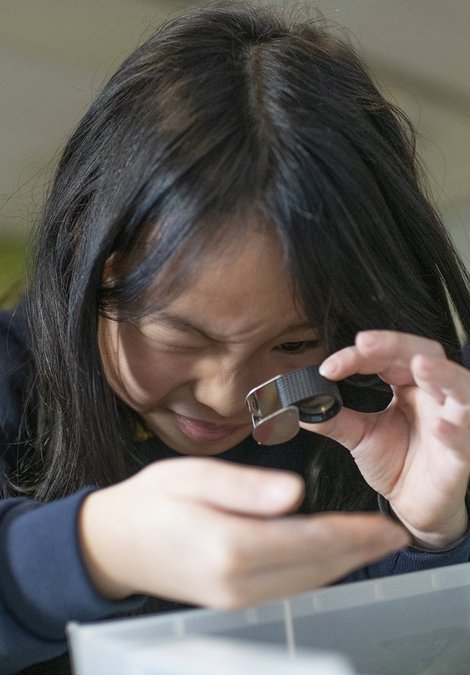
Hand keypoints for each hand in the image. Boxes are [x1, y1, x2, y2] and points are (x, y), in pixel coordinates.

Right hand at [79, 457, 407, 608]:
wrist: (116, 543)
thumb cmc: (152, 501)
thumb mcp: (193, 476)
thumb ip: (246, 487)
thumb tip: (294, 492)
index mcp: (230, 546)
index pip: (308, 539)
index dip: (352, 533)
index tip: (384, 526)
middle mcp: (238, 581)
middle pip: (315, 566)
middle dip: (358, 551)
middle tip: (392, 536)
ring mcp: (236, 596)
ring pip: (306, 582)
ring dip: (343, 563)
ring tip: (370, 545)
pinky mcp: (232, 598)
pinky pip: (288, 587)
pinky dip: (318, 571)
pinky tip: (329, 558)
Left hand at [305, 330, 469, 548]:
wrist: (414, 505)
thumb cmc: (397, 464)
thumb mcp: (358, 437)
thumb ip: (333, 417)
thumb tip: (300, 405)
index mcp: (407, 385)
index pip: (386, 357)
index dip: (357, 356)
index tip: (328, 368)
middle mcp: (433, 396)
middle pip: (425, 354)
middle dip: (396, 345)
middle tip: (365, 345)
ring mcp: (453, 421)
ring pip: (459, 386)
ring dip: (442, 374)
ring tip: (420, 366)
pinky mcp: (462, 454)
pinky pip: (464, 436)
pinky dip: (455, 428)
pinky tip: (440, 426)